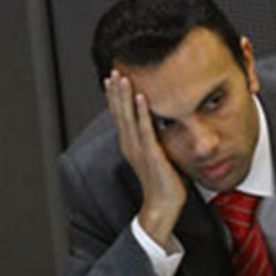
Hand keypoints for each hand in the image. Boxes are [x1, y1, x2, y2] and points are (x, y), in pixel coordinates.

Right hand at [105, 70, 186, 246]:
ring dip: (124, 96)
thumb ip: (155, 139)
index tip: (112, 79)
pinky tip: (140, 97)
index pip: (120, 115)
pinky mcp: (151, 153)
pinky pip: (145, 129)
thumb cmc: (163, 182)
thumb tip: (161, 125)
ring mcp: (139, 149)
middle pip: (120, 112)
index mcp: (131, 144)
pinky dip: (142, 112)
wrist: (162, 205)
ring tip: (122, 78)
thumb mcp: (156, 155)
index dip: (115, 97)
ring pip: (128, 117)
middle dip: (116, 91)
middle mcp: (131, 144)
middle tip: (113, 71)